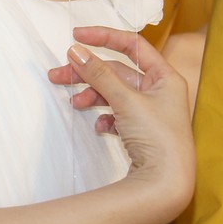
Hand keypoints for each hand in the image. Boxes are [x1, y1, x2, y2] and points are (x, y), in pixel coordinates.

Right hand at [46, 26, 192, 223]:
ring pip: (114, 94)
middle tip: (57, 75)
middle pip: (117, 72)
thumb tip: (76, 50)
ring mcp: (150, 113)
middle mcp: (160, 91)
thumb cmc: (156, 138)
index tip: (76, 37)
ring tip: (75, 104)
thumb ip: (99, 74)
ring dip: (93, 96)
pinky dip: (105, 118)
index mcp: (165, 77)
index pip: (132, 45)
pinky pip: (117, 115)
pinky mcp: (141, 132)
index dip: (104, 37)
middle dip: (88, 74)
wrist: (165, 185)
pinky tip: (99, 128)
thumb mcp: (126, 101)